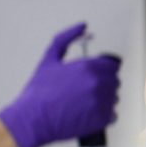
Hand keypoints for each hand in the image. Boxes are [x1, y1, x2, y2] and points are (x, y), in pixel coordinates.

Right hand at [0, 24, 121, 146]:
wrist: (32, 120)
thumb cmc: (38, 93)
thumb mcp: (49, 60)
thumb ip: (66, 39)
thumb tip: (83, 26)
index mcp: (88, 66)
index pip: (111, 65)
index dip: (101, 70)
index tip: (92, 76)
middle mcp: (98, 83)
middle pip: (113, 81)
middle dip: (102, 84)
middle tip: (83, 92)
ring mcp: (102, 102)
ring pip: (113, 97)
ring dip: (103, 99)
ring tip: (82, 104)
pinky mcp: (102, 119)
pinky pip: (113, 115)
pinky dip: (103, 115)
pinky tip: (86, 114)